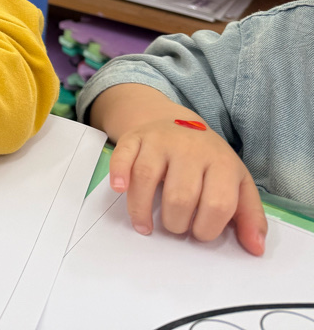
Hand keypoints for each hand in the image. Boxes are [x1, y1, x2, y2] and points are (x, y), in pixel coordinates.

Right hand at [109, 119, 267, 255]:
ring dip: (142, 210)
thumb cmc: (208, 161)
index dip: (207, 228)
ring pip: (146, 178)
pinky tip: (120, 190)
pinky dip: (118, 175)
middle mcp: (191, 148)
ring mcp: (160, 140)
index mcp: (222, 162)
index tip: (199, 232)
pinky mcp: (135, 137)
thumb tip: (256, 249)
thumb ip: (249, 217)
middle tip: (175, 226)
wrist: (178, 123)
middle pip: (180, 196)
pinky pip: (122, 156)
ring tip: (145, 226)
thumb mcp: (237, 183)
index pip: (217, 204)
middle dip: (175, 224)